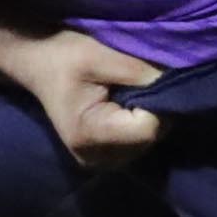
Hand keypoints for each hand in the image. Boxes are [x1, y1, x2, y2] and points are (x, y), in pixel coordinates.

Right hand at [4, 31, 166, 169]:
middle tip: (137, 79)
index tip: (146, 75)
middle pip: (150, 137)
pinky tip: (126, 103)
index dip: (157, 100)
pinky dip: (140, 121)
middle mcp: (95, 158)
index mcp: (89, 135)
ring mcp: (99, 162)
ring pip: (148, 141)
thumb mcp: (100, 54)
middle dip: (154, 107)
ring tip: (128, 89)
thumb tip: (179, 82)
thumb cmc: (64, 54)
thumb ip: (140, 71)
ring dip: (148, 114)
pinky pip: (139, 142)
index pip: (149, 128)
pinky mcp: (105, 157)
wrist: (38, 62)